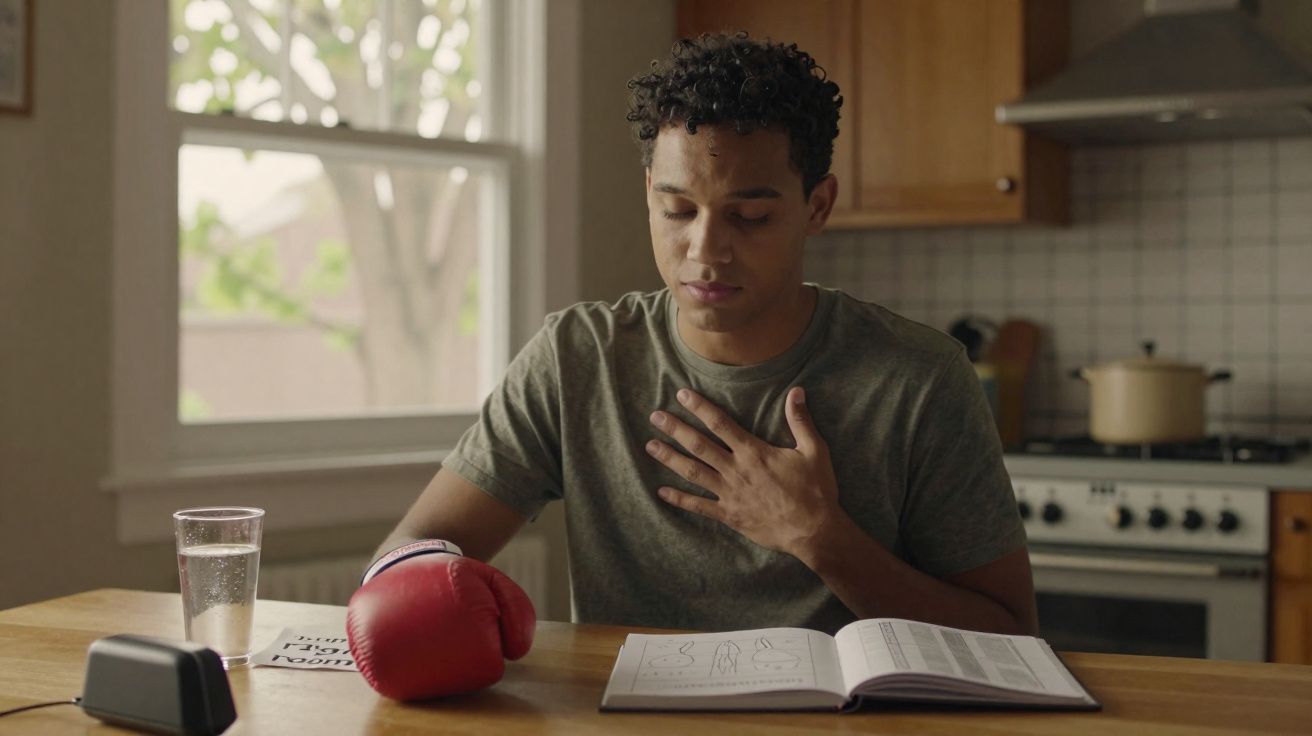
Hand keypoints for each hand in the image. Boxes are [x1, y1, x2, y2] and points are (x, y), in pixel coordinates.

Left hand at [646, 386, 844, 557]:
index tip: (681, 395)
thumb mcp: (814, 451)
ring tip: (650, 446)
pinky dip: (679, 499)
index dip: (699, 407)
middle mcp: (736, 470)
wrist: (814, 531)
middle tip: (655, 417)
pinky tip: (661, 492)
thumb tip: (797, 391)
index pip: (720, 424)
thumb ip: (800, 421)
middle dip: (675, 429)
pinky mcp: (729, 515)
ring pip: (693, 472)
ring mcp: (729, 494)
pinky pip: (699, 506)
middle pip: (699, 445)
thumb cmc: (815, 490)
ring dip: (670, 458)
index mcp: (753, 452)